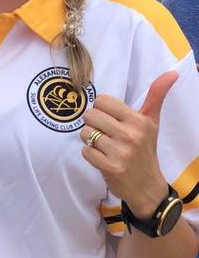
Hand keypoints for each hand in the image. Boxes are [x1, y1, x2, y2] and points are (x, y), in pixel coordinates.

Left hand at [81, 71, 176, 217]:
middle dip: (94, 124)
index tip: (112, 119)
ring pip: (85, 133)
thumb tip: (172, 72)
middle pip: (90, 115)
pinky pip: (85, 151)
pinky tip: (103, 158)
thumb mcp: (152, 121)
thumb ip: (156, 95)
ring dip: (90, 140)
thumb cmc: (145, 148)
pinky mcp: (110, 167)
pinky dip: (90, 154)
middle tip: (107, 134)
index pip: (102, 101)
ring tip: (105, 146)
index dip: (102, 110)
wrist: (147, 185)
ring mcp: (120, 152)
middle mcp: (130, 135)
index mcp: (139, 120)